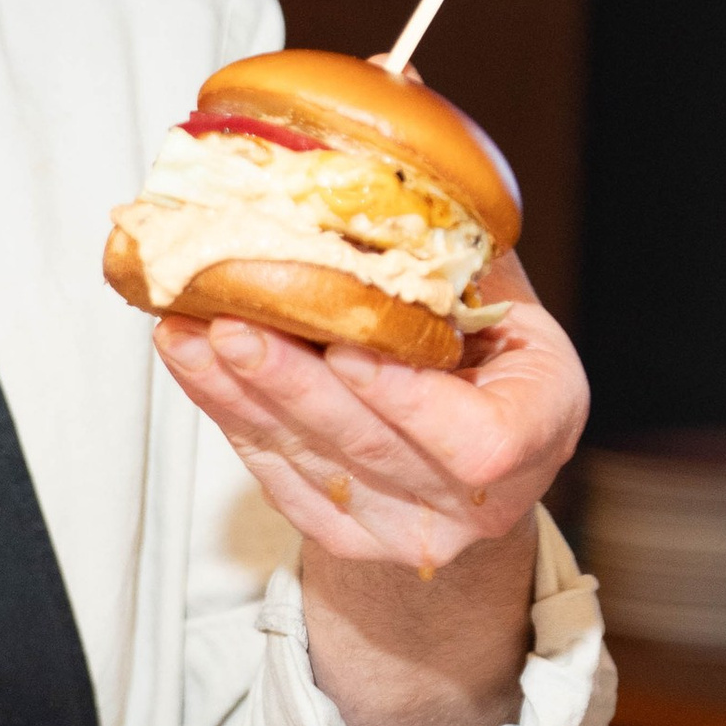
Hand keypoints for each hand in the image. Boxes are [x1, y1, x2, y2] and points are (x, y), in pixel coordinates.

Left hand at [151, 255, 586, 575]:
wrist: (475, 439)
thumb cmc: (493, 356)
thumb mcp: (506, 304)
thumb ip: (454, 271)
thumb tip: (374, 187)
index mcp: (537, 431)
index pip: (477, 440)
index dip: (407, 399)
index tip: (347, 348)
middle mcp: (478, 500)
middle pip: (370, 447)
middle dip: (290, 383)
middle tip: (231, 323)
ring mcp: (407, 530)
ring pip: (309, 462)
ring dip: (239, 394)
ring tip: (187, 335)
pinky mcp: (345, 538)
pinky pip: (276, 476)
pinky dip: (229, 415)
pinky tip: (195, 366)